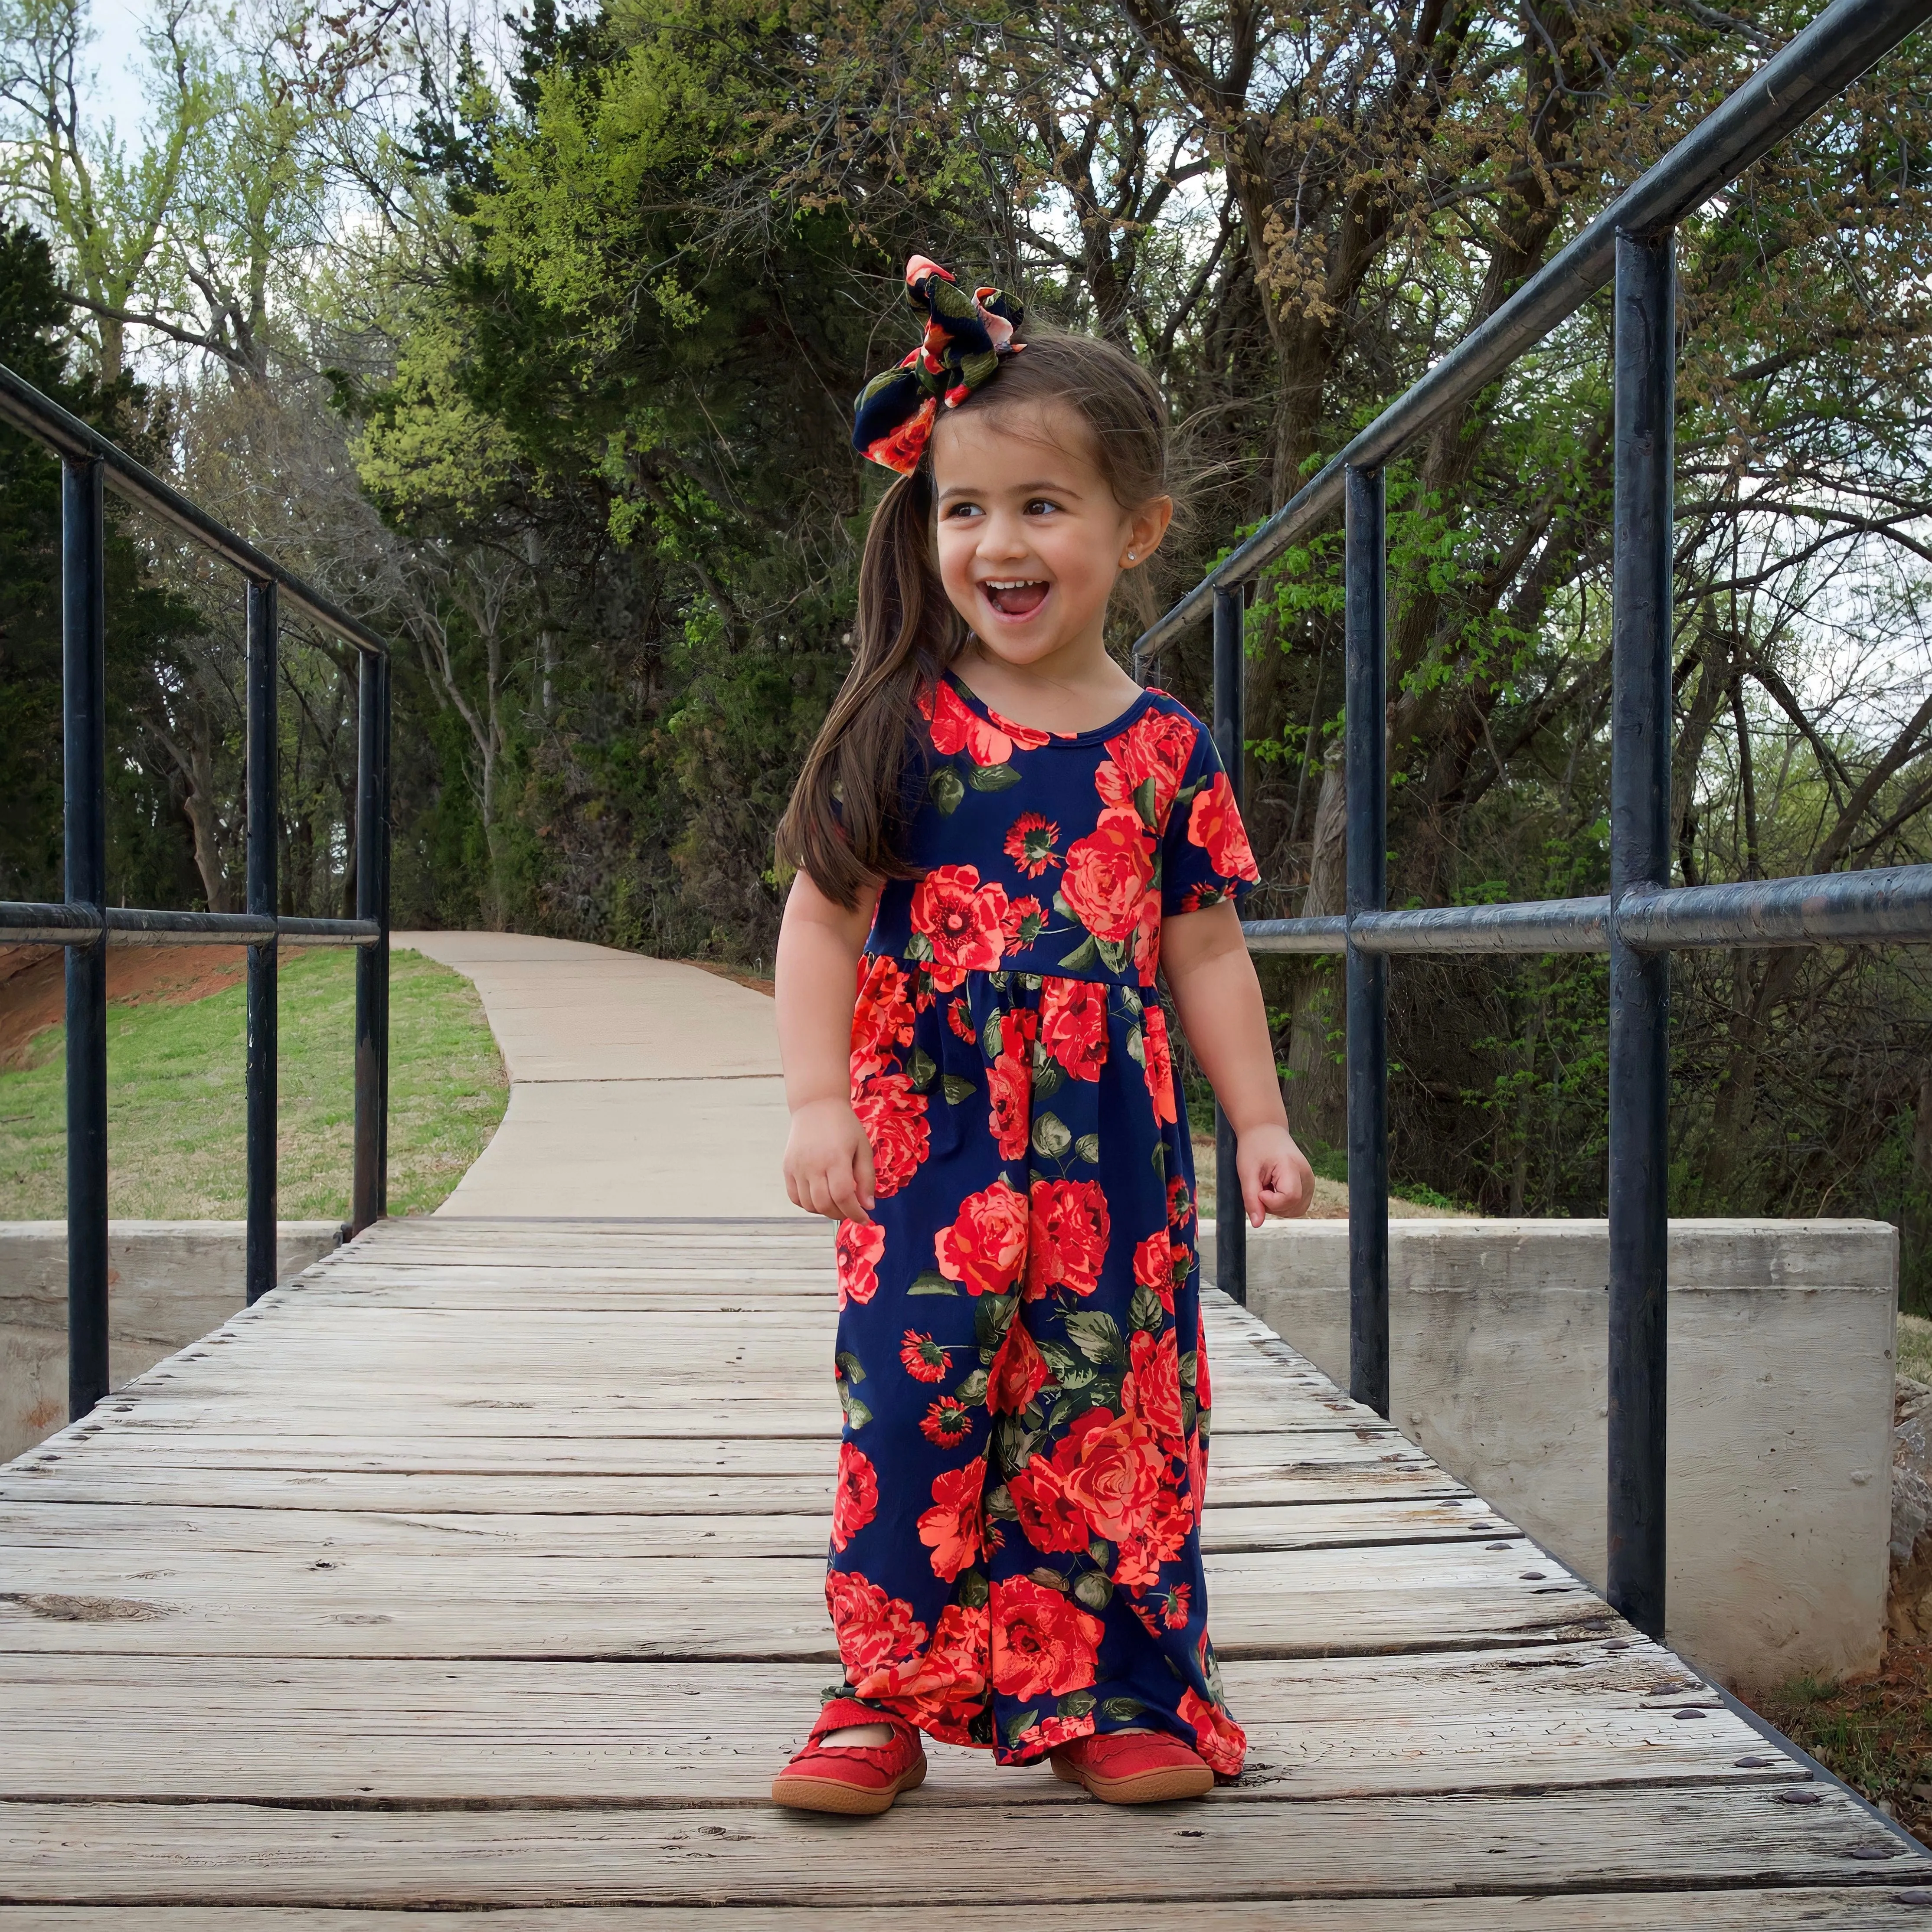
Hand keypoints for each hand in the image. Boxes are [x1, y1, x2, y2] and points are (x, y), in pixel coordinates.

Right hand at [784, 1096, 876, 1222]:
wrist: (816, 1106)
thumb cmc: (844, 1126)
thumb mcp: (863, 1148)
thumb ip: (866, 1178)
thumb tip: (868, 1206)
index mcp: (835, 1158)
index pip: (843, 1197)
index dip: (855, 1213)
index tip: (864, 1219)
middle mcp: (813, 1165)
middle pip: (824, 1204)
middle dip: (841, 1214)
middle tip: (851, 1211)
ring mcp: (797, 1167)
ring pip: (809, 1205)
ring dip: (825, 1211)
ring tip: (837, 1203)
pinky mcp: (787, 1168)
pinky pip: (795, 1197)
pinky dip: (808, 1204)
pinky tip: (820, 1197)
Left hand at [1236, 1122, 1312, 1225]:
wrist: (1266, 1131)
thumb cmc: (1255, 1147)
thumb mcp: (1246, 1172)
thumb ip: (1251, 1199)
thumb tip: (1258, 1223)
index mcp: (1292, 1166)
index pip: (1290, 1198)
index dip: (1271, 1201)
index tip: (1260, 1190)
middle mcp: (1307, 1174)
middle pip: (1294, 1207)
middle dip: (1273, 1206)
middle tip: (1261, 1188)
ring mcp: (1310, 1180)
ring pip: (1297, 1209)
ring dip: (1278, 1206)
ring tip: (1268, 1187)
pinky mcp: (1308, 1185)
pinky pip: (1298, 1204)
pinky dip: (1284, 1203)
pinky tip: (1274, 1189)